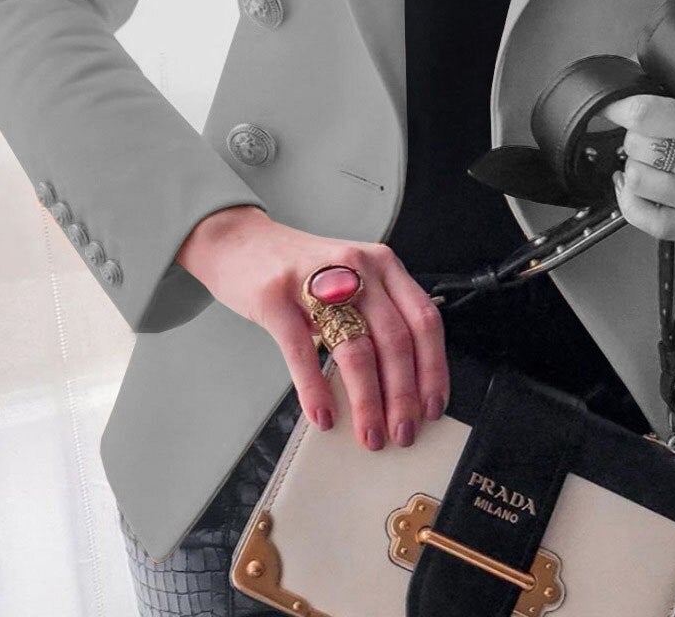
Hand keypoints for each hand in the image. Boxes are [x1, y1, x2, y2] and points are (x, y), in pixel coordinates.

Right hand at [176, 206, 448, 451]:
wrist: (241, 240)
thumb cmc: (301, 269)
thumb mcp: (350, 279)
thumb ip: (377, 316)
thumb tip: (401, 385)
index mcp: (383, 264)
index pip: (423, 319)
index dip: (433, 368)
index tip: (434, 406)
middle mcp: (357, 267)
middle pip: (394, 339)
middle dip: (403, 395)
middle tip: (403, 433)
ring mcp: (315, 280)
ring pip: (356, 348)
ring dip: (368, 401)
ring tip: (371, 434)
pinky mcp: (276, 297)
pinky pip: (302, 351)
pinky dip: (316, 391)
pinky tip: (324, 416)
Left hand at [599, 66, 674, 239]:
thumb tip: (630, 69)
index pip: (647, 117)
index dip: (620, 107)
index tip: (613, 104)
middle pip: (640, 150)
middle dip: (636, 132)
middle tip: (649, 125)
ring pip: (639, 183)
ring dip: (636, 164)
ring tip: (651, 152)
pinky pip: (654, 223)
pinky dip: (633, 205)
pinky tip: (633, 184)